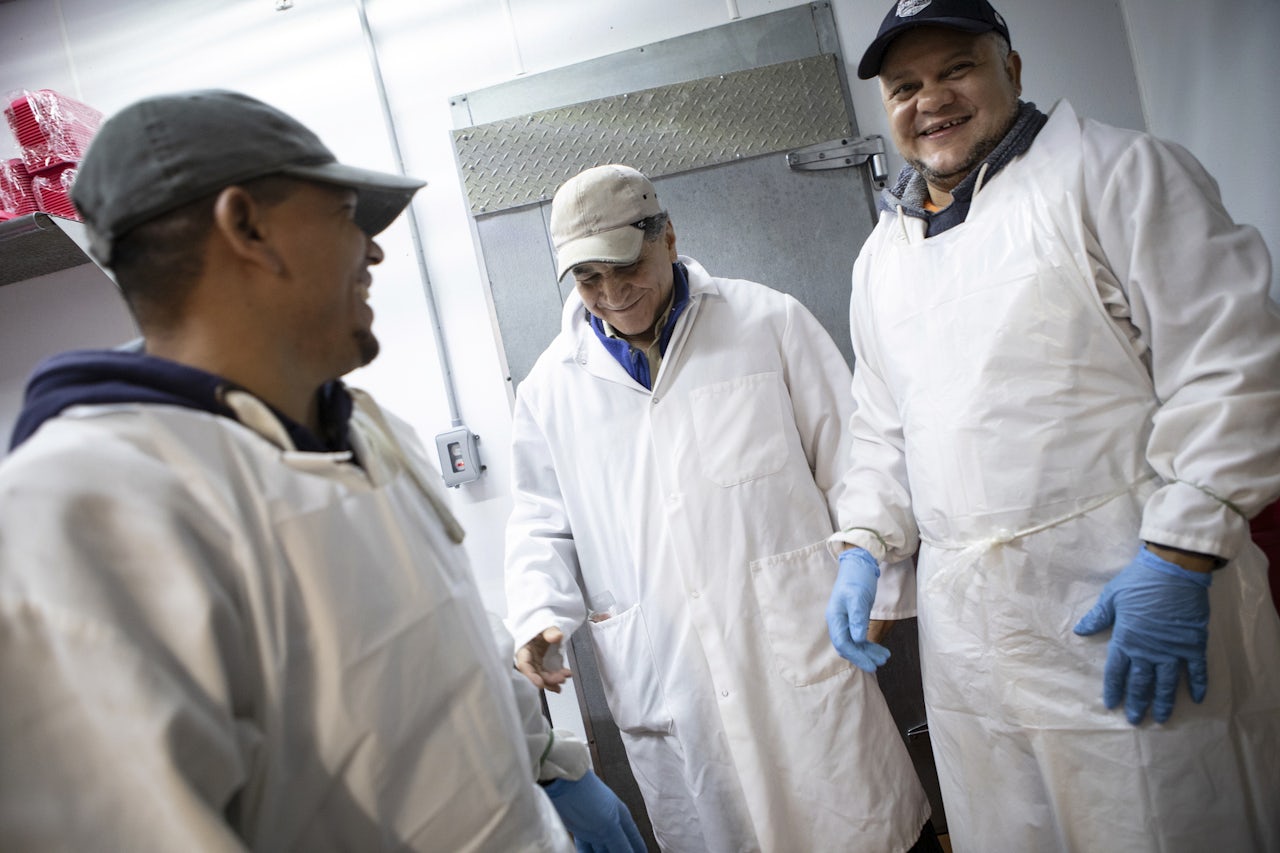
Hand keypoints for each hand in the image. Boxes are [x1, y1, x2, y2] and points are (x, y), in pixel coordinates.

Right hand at [516, 626, 571, 693]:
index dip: (531, 676)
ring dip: (553, 680)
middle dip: (547, 679)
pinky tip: (567, 675)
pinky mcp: (544, 663)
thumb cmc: (539, 624)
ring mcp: (536, 662)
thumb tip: (557, 636)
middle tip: (561, 679)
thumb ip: (550, 631)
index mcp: (523, 649)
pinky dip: (558, 675)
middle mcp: (528, 658)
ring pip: (543, 675)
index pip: (524, 665)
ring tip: (564, 678)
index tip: (540, 683)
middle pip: (535, 673)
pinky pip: (550, 672)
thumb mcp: (543, 624)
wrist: (543, 622)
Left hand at [544, 770, 645, 851]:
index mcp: (622, 818)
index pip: (634, 839)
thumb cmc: (590, 799)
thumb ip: (620, 844)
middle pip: (618, 845)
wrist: (563, 785)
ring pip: (601, 847)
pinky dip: (587, 852)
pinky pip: (586, 846)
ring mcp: (594, 825)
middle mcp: (610, 822)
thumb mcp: (609, 826)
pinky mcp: (579, 828)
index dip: (638, 849)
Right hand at [826, 547, 890, 671]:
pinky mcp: (854, 619)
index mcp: (835, 617)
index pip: (842, 643)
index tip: (871, 665)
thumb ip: (857, 619)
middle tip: (880, 663)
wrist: (859, 564)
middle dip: (863, 656)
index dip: (856, 656)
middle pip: (848, 646)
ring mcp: (845, 621)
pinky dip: (869, 644)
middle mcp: (838, 622)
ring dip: (868, 652)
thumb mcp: (858, 597)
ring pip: (854, 644)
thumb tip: (857, 640)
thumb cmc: (857, 578)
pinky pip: (859, 637)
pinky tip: (881, 649)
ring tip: (885, 657)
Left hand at [1073, 545, 1211, 723]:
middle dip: (1136, 702)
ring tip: (1160, 719)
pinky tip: (1196, 700)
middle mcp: (1149, 650)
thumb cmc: (1139, 582)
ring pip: (1167, 683)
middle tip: (1135, 720)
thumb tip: (1079, 631)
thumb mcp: (1111, 597)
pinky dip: (1198, 685)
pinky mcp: (1194, 644)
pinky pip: (1197, 670)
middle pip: (1141, 682)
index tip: (1112, 704)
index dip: (1114, 689)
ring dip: (1163, 702)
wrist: (1174, 571)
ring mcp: (1173, 650)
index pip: (1117, 671)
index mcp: (1126, 639)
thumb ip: (1098, 617)